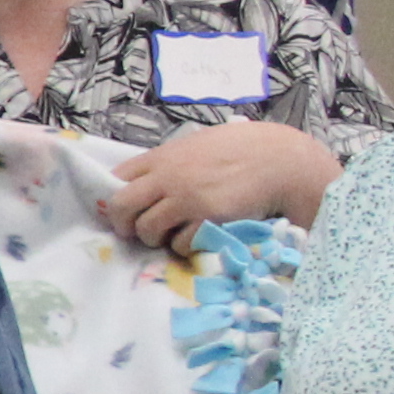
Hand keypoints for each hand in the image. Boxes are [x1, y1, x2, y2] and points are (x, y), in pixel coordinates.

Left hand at [109, 120, 342, 242]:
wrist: (279, 161)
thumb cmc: (240, 150)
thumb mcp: (196, 146)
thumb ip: (170, 164)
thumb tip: (145, 185)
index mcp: (162, 157)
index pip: (117, 177)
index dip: (114, 197)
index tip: (122, 210)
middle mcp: (168, 177)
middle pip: (122, 207)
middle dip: (124, 225)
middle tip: (138, 232)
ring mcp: (186, 199)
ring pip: (147, 230)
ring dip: (156, 238)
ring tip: (172, 234)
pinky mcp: (207, 220)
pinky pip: (180, 244)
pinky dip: (185, 246)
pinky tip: (198, 237)